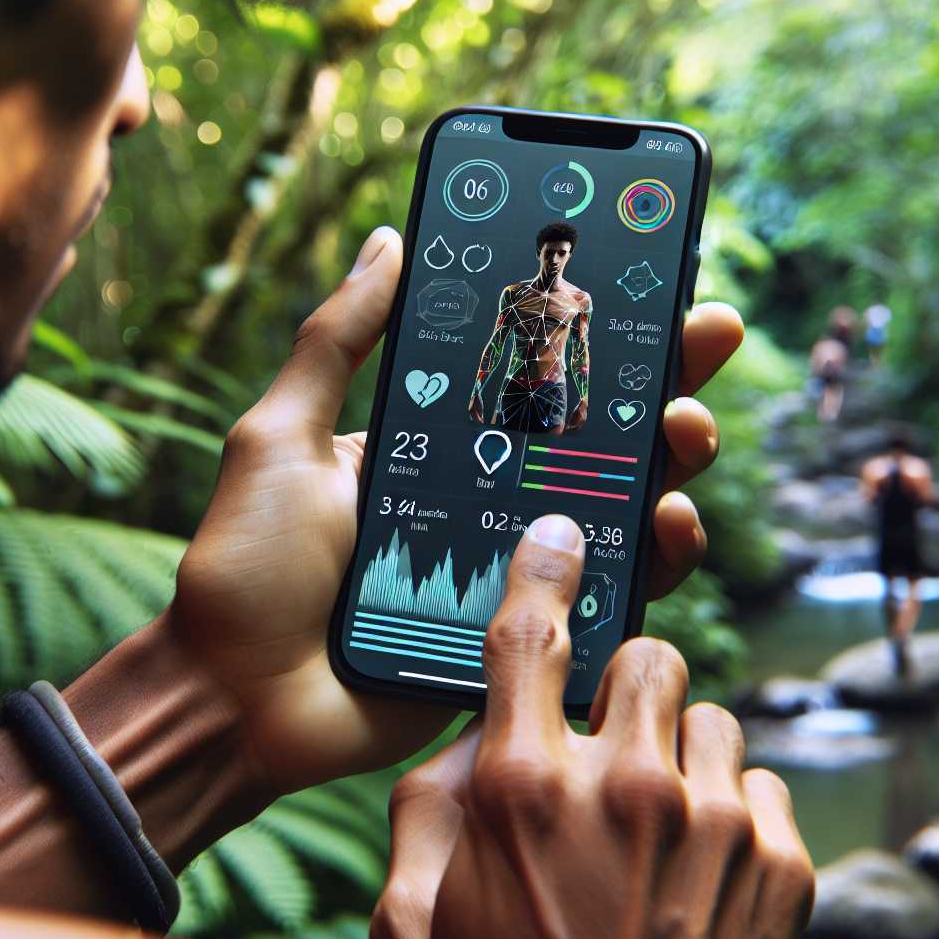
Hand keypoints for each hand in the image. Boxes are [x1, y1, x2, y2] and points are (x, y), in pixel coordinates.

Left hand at [168, 227, 746, 792]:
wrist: (235, 699)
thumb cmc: (246, 567)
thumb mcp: (281, 436)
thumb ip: (336, 344)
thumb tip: (389, 239)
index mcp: (435, 447)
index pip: (531, 375)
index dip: (595, 328)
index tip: (649, 275)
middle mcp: (485, 501)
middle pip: (598, 432)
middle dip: (662, 378)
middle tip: (703, 336)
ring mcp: (513, 569)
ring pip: (621, 506)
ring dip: (672, 458)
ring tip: (686, 426)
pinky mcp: (528, 637)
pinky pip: (611, 594)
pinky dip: (656, 556)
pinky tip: (668, 521)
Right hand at [370, 519, 814, 938]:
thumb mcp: (415, 920)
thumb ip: (427, 810)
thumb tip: (470, 744)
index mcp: (522, 790)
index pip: (531, 631)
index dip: (545, 568)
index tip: (562, 534)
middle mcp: (624, 786)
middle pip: (649, 654)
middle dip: (626, 691)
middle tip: (606, 749)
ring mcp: (715, 822)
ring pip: (712, 719)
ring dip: (681, 757)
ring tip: (657, 831)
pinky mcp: (782, 864)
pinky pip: (763, 789)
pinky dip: (733, 818)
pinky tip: (699, 877)